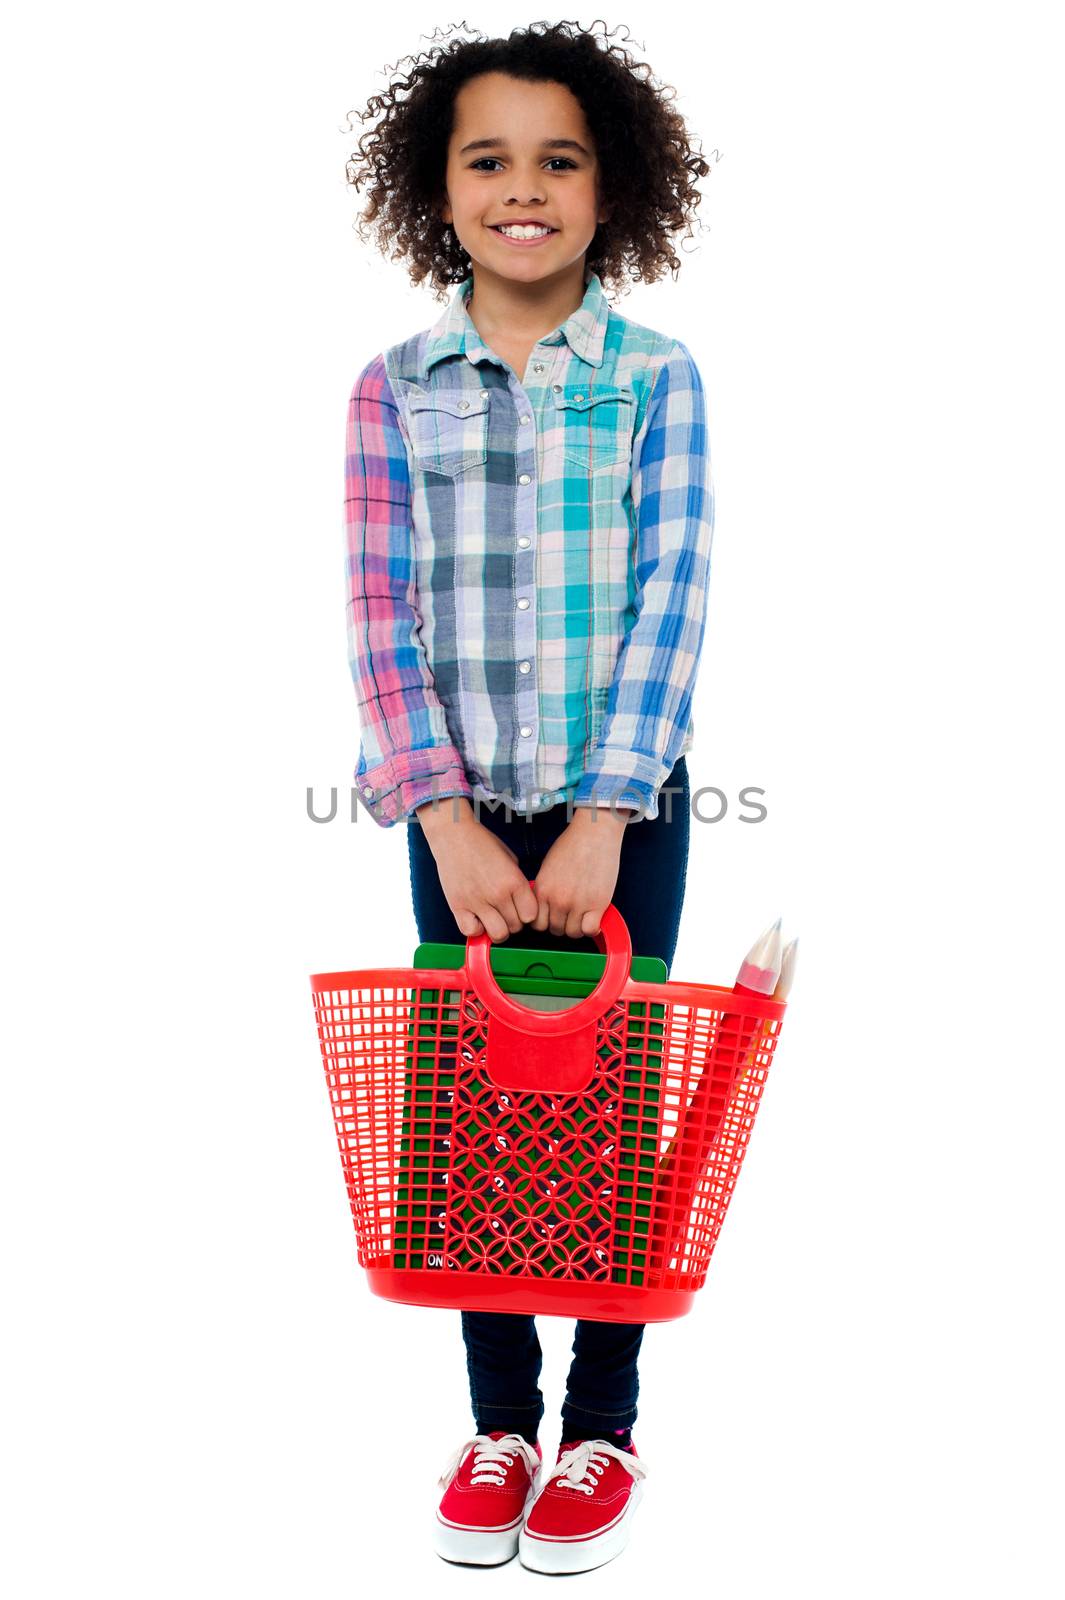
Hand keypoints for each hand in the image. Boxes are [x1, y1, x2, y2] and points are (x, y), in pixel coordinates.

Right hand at [416, 802, 538, 941]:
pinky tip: (476, 918)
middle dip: (513, 922)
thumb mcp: (510, 859)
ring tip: (493, 919)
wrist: (454, 835)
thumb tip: (523, 902)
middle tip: (505, 912)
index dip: (527, 914)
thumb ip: (519, 882)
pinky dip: (475, 929)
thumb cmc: (482, 843)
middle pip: (516, 927)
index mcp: (514, 881)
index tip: (520, 908)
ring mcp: (477, 902)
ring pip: (498, 934)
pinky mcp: (458, 906)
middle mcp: (498, 894)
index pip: (531, 915)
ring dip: (497, 929)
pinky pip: (471, 932)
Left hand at [531, 807, 628, 938]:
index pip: (536, 923)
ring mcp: (577, 903)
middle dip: (561, 925)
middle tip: (570, 916)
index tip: (553, 919)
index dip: (545, 922)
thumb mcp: (547, 867)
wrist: (594, 833)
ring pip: (572, 933)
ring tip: (582, 917)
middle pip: (554, 929)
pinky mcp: (597, 904)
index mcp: (542, 890)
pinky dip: (591, 928)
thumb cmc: (573, 845)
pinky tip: (593, 918)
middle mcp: (557, 899)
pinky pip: (589, 930)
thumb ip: (544, 889)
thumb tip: (545, 907)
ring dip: (577, 928)